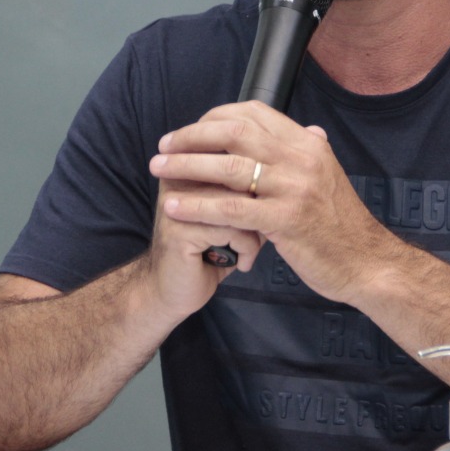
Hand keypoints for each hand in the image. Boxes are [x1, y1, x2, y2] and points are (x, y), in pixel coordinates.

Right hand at [136, 168, 265, 322]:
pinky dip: (246, 249)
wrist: (170, 290)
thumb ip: (243, 192)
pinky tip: (240, 263)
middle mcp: (178, 179)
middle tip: (259, 235)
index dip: (256, 191)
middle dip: (258, 211)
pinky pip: (232, 229)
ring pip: (240, 203)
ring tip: (249, 250)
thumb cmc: (207, 252)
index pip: (237, 160)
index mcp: (189, 168)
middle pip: (241, 178)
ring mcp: (176, 203)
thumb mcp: (227, 216)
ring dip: (254, 233)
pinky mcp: (180, 230)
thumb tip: (279, 177)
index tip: (257, 217)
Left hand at [148, 101, 395, 302]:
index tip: (190, 130)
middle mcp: (302, 158)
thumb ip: (312, 153)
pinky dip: (198, 205)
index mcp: (308, 144)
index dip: (215, 117)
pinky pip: (231, 208)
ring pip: (228, 166)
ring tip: (158, 170)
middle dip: (191, 137)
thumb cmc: (341, 225)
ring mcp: (294, 188)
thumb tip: (308, 130)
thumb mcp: (330, 177)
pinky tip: (174, 207)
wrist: (366, 263)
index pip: (253, 112)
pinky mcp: (286, 220)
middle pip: (234, 132)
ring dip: (186, 166)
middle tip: (164, 147)